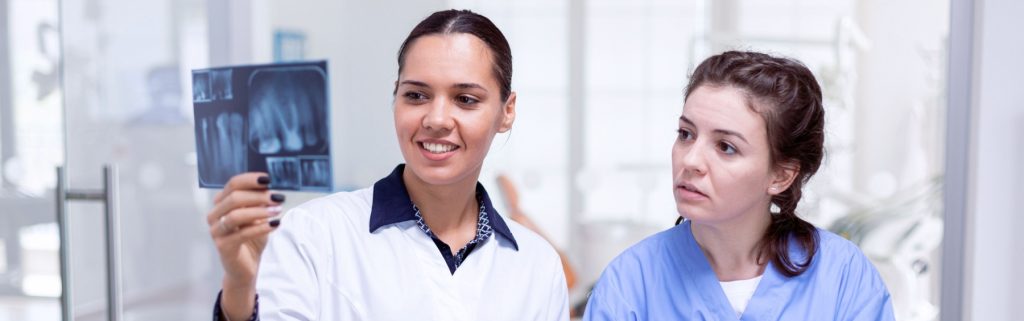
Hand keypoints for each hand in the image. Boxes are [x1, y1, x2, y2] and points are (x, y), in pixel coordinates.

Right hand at [206, 172, 283, 317]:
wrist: (245, 267)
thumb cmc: (251, 239)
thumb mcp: (258, 216)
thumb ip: (260, 202)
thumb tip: (271, 187)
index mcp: (222, 203)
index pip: (233, 184)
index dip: (250, 180)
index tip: (268, 179)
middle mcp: (215, 215)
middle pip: (234, 198)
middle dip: (258, 196)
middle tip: (278, 198)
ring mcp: (217, 231)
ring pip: (236, 215)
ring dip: (260, 211)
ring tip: (277, 211)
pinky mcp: (223, 246)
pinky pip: (242, 233)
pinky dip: (261, 227)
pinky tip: (275, 224)